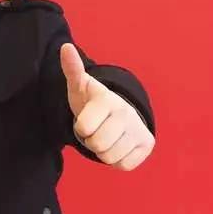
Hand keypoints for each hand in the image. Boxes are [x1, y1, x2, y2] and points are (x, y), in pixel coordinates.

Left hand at [60, 43, 153, 170]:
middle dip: (92, 141)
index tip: (87, 119)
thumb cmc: (93, 102)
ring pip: (110, 157)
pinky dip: (117, 159)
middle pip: (97, 145)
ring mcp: (139, 130)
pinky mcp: (147, 146)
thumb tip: (65, 47)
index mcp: (108, 100)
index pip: (84, 129)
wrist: (118, 114)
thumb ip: (72, 69)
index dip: (81, 128)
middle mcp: (127, 114)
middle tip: (97, 130)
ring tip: (107, 136)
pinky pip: (123, 165)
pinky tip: (118, 145)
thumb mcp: (80, 86)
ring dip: (103, 151)